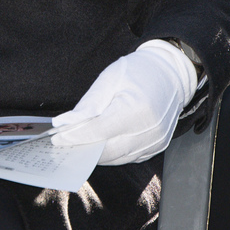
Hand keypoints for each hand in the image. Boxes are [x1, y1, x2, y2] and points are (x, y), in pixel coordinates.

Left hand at [50, 40, 197, 164]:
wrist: (172, 73)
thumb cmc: (140, 71)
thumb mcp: (110, 78)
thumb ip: (88, 105)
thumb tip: (65, 124)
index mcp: (135, 109)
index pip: (97, 132)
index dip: (74, 137)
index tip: (57, 139)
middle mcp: (148, 130)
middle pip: (105, 151)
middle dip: (83, 148)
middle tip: (65, 143)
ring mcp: (154, 141)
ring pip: (115, 158)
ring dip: (96, 152)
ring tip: (81, 142)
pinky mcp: (156, 147)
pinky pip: (128, 157)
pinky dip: (113, 152)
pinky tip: (103, 141)